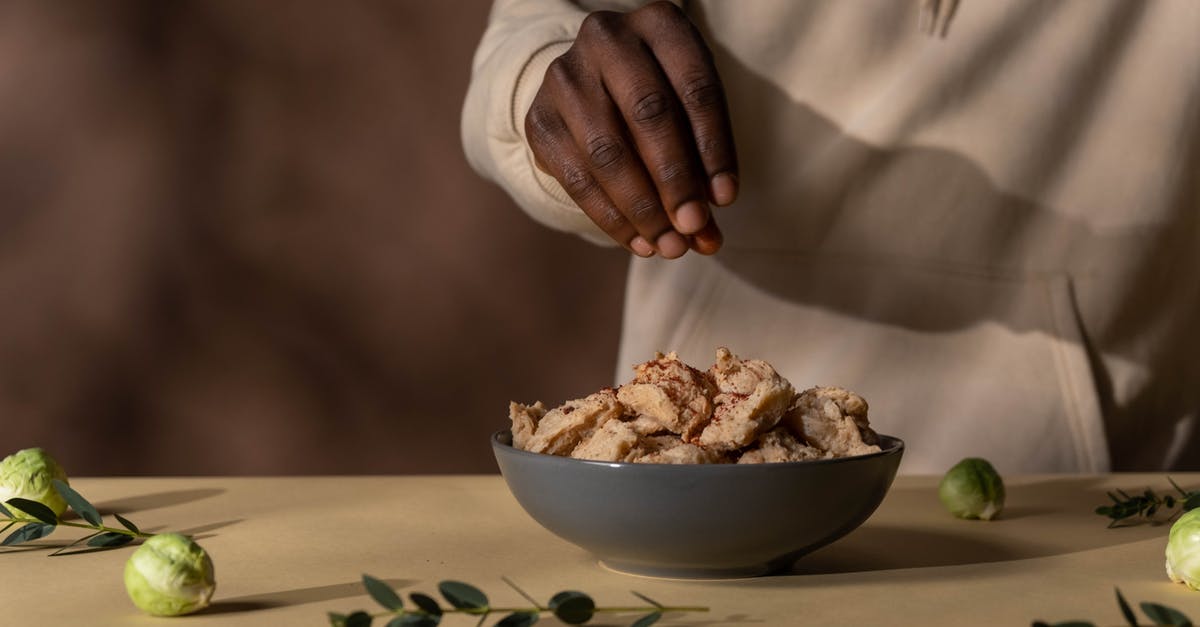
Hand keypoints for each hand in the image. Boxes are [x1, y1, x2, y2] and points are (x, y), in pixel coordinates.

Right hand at [524, 1, 736, 258]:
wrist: (590, 84)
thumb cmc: (660, 101)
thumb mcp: (690, 115)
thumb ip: (704, 168)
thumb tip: (708, 239)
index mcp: (659, 24)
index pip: (695, 87)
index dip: (714, 147)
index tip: (725, 200)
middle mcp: (607, 38)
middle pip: (649, 114)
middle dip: (676, 180)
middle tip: (694, 228)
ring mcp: (566, 76)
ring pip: (608, 151)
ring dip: (643, 209)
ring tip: (669, 247)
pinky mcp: (539, 118)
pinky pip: (577, 178)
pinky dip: (612, 218)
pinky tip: (639, 242)